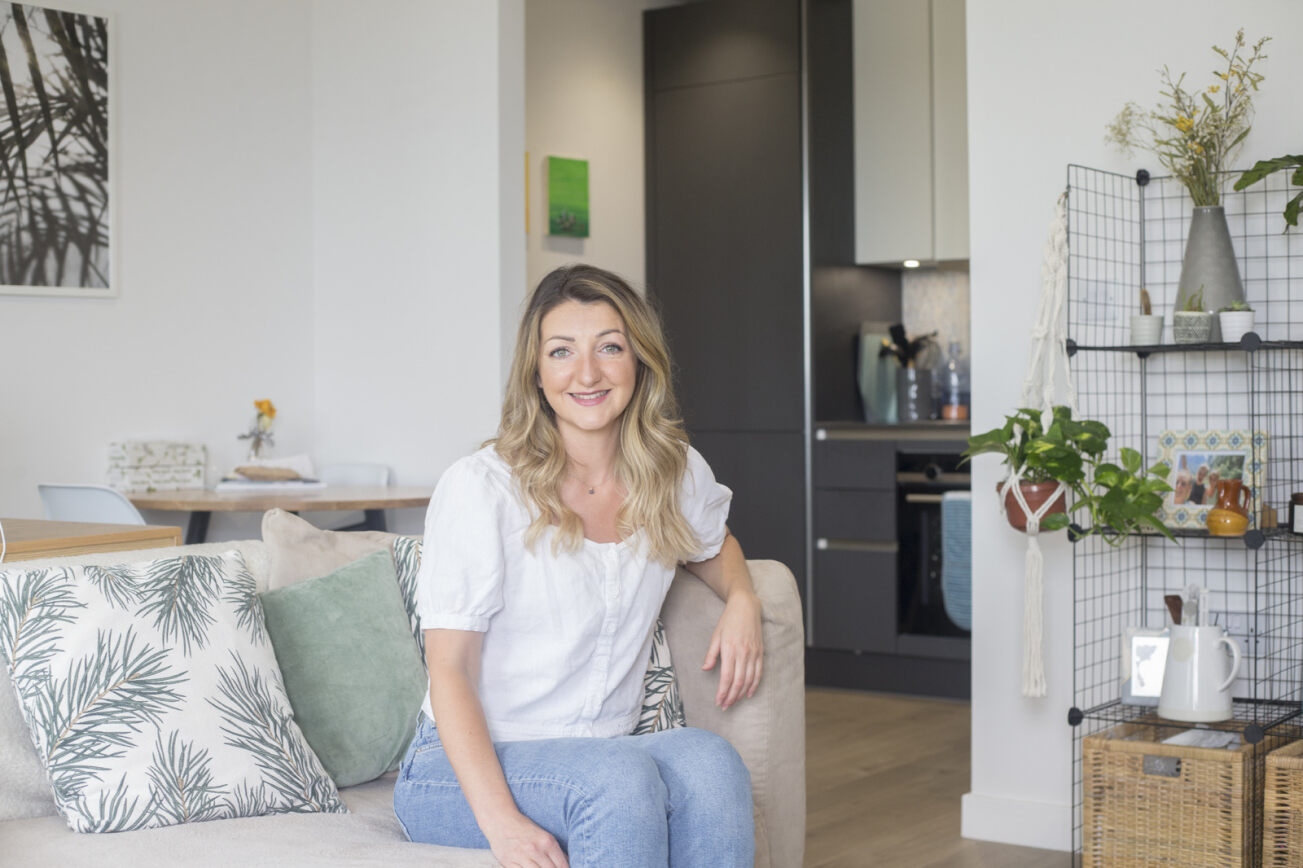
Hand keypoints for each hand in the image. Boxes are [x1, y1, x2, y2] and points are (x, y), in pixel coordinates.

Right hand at [484, 811, 567, 867]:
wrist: (501, 821)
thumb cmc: (524, 828)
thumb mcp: (544, 836)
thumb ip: (554, 851)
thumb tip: (566, 863)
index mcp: (547, 841)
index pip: (562, 865)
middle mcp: (535, 849)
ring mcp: (521, 857)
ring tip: (541, 867)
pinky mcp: (509, 863)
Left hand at [702, 590, 762, 709]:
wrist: (746, 607)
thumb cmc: (728, 621)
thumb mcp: (716, 635)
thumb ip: (711, 654)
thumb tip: (706, 669)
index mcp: (729, 649)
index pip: (727, 677)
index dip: (723, 692)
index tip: (718, 701)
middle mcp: (743, 653)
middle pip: (738, 682)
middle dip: (731, 696)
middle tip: (725, 706)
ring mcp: (753, 653)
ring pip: (749, 680)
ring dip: (741, 693)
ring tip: (734, 702)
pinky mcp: (760, 652)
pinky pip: (758, 673)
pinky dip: (754, 685)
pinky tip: (748, 693)